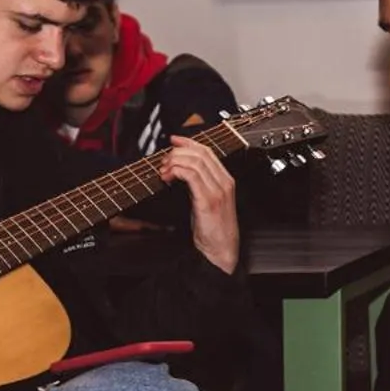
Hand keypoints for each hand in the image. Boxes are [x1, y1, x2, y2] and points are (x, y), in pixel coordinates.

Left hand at [160, 136, 238, 274]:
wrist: (221, 250)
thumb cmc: (213, 229)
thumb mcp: (206, 201)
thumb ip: (198, 185)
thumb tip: (181, 171)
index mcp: (225, 180)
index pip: (207, 152)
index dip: (189, 143)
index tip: (174, 141)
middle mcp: (224, 182)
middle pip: (200, 153)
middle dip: (178, 152)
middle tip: (164, 161)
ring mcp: (217, 190)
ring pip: (195, 162)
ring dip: (175, 162)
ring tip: (164, 171)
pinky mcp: (208, 200)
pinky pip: (191, 176)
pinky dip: (177, 172)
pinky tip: (169, 178)